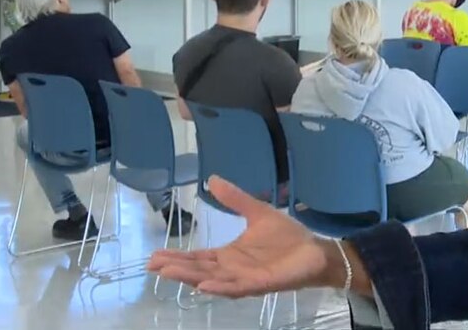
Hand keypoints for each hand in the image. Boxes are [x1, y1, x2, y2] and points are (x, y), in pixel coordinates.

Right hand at [147, 176, 333, 297]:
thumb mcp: (257, 212)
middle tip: (152, 265)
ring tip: (168, 273)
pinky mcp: (260, 284)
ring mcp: (244, 279)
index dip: (177, 257)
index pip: (197, 257)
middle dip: (176, 268)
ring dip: (190, 277)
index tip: (155, 255)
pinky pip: (236, 288)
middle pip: (198, 270)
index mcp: (228, 255)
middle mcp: (231, 270)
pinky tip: (205, 285)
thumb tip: (212, 179)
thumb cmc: (287, 237)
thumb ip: (236, 199)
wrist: (315, 251)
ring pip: (211, 280)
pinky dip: (220, 287)